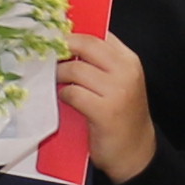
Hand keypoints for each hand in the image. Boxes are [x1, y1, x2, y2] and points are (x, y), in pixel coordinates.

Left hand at [60, 33, 155, 182]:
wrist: (136, 151)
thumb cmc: (122, 115)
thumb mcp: (119, 81)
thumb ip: (101, 62)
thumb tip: (67, 42)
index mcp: (129, 60)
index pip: (98, 33)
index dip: (74, 32)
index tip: (55, 36)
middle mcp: (126, 71)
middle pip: (85, 45)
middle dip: (62, 48)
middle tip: (48, 55)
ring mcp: (117, 91)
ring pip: (75, 70)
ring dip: (59, 75)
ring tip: (55, 81)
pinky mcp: (104, 111)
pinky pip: (73, 94)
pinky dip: (63, 95)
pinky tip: (64, 100)